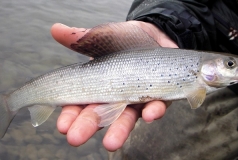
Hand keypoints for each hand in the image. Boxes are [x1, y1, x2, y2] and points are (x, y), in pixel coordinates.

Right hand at [51, 21, 177, 150]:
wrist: (154, 34)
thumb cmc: (125, 38)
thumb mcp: (102, 36)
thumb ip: (81, 38)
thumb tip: (55, 29)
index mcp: (98, 84)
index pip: (80, 102)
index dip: (70, 114)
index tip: (62, 125)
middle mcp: (115, 96)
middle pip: (100, 114)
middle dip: (88, 126)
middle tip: (76, 138)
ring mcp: (136, 98)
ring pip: (126, 117)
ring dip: (119, 129)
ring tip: (111, 142)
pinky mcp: (157, 95)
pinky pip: (156, 105)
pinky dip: (153, 111)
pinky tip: (149, 115)